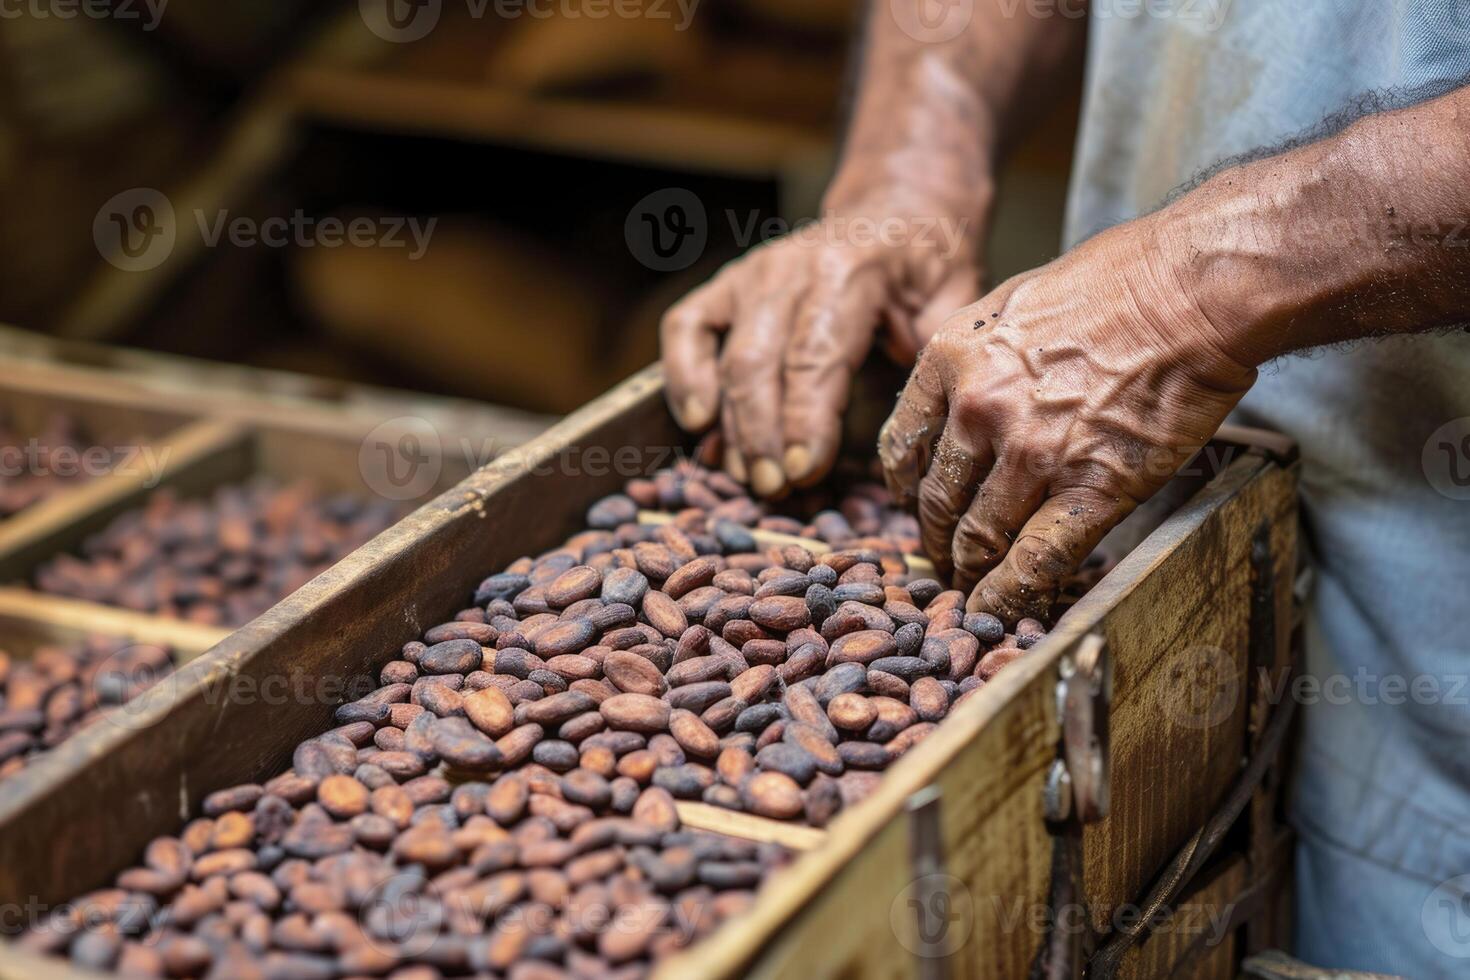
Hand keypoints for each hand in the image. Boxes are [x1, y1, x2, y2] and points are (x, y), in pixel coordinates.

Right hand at [661, 197, 982, 495]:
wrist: (895, 213)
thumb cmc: (925, 267)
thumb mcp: (955, 299)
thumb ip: (936, 353)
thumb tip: (923, 423)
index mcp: (850, 273)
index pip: (815, 357)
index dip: (805, 421)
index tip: (804, 471)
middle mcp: (790, 269)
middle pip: (758, 364)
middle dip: (762, 435)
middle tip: (773, 487)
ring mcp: (751, 275)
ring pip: (725, 357)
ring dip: (730, 425)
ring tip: (745, 475)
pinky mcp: (725, 285)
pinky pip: (685, 329)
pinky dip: (682, 376)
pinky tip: (698, 423)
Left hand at [879, 215, 1257, 623]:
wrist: (1191, 288)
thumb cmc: (1118, 279)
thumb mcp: (1013, 301)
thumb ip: (978, 355)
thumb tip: (964, 395)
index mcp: (951, 359)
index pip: (903, 444)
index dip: (906, 487)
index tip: (913, 504)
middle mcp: (978, 410)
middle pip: (938, 499)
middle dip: (936, 539)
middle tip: (941, 558)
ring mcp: (1031, 453)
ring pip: (980, 536)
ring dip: (970, 571)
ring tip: (972, 588)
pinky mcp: (1090, 488)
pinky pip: (1036, 559)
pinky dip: (1012, 592)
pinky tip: (1002, 608)